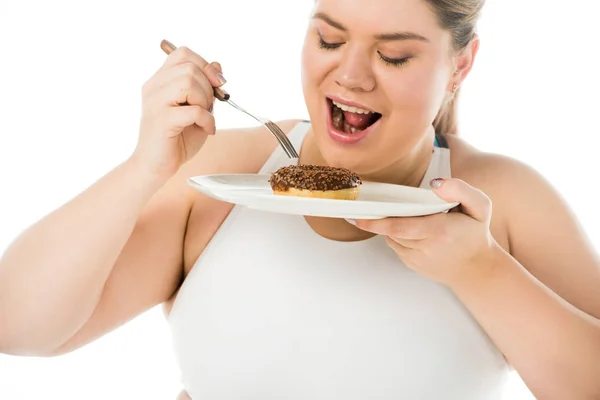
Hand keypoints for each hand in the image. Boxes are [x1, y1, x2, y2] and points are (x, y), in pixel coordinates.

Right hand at [131, 45, 225, 179]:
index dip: (205, 64)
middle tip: (208, 107)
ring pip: (188, 82)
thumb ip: (206, 88)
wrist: (156, 167)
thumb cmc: (177, 140)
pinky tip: (207, 129)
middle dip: (208, 87)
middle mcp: (153, 87)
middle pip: (189, 67)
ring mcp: (155, 102)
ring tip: (204, 117)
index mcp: (160, 81)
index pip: (182, 54)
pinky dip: (207, 120)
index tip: (217, 84)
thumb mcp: (198, 109)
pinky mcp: (161, 120)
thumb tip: (218, 66)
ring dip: (205, 100)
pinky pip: (193, 110)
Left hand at [354, 178, 498, 287]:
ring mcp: (417, 260)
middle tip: (360, 210)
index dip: (376, 222)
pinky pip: (396, 246)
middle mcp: (425, 248)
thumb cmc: (476, 233)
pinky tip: (407, 227)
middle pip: (392, 231)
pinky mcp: (412, 265)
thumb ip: (460, 190)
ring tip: (395, 213)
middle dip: (376, 220)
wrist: (477, 269)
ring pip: (392, 238)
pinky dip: (396, 235)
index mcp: (439, 231)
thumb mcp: (480, 207)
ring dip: (389, 226)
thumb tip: (435, 183)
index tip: (358, 216)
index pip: (400, 226)